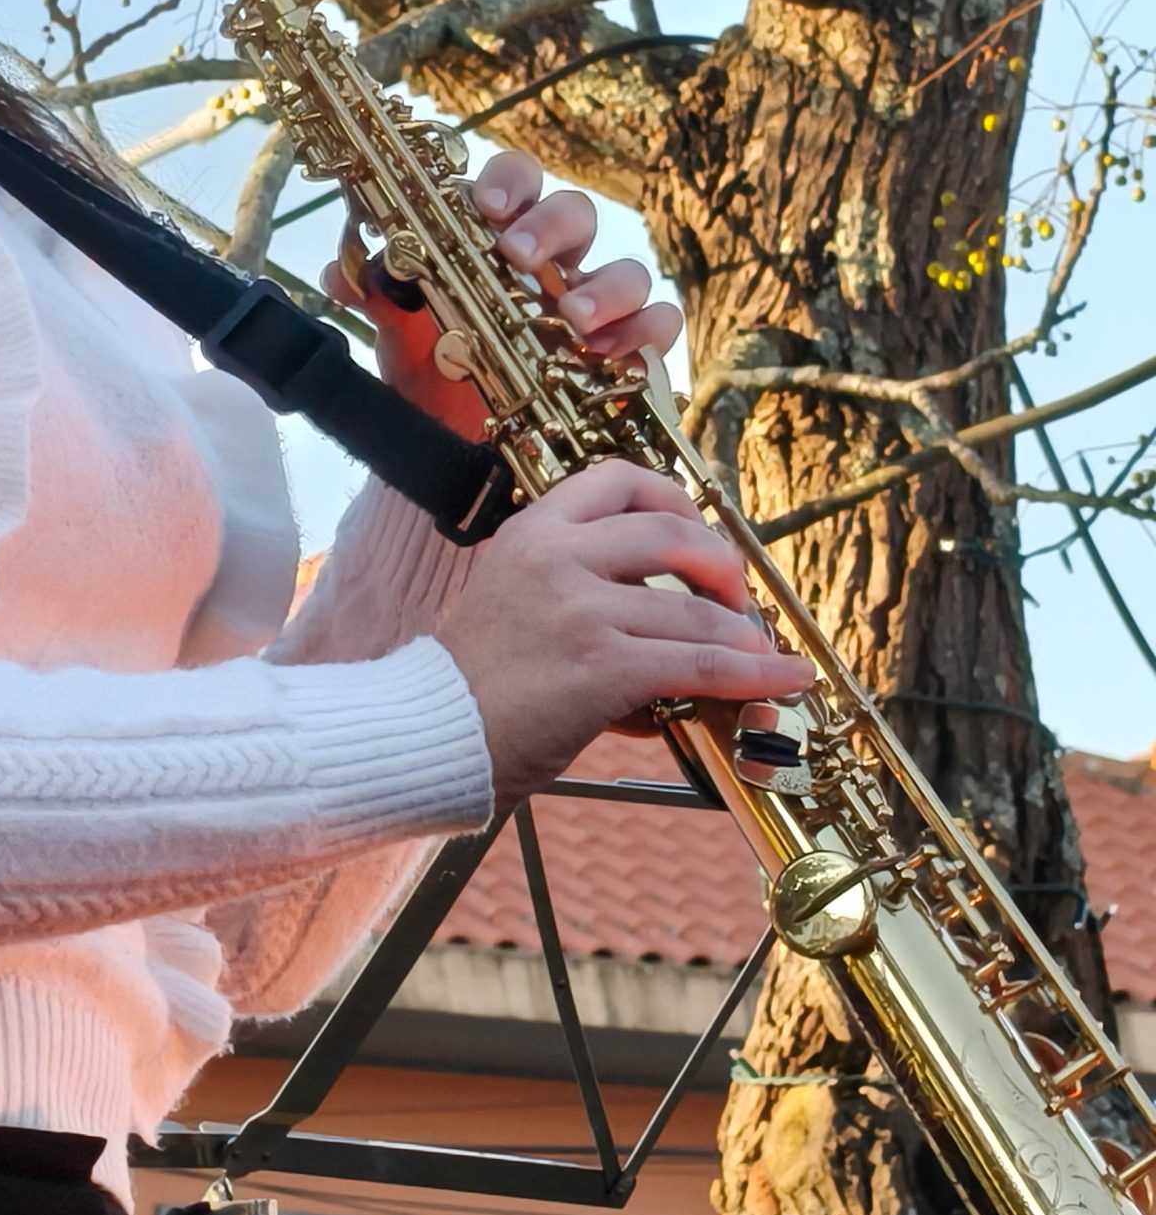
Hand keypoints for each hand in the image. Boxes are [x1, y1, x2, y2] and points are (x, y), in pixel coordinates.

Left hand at [321, 147, 683, 435]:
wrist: (449, 442)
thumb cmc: (431, 365)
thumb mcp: (396, 328)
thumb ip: (373, 291)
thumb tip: (339, 273)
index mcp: (499, 238)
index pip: (517, 182)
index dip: (508, 183)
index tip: (484, 208)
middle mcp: (552, 265)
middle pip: (577, 213)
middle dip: (552, 227)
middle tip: (520, 256)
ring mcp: (591, 308)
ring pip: (627, 269)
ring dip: (606, 287)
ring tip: (574, 320)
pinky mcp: (620, 354)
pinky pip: (658, 328)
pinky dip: (645, 334)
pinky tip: (612, 355)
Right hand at [433, 460, 811, 810]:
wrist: (431, 734)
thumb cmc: (470, 683)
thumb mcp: (511, 601)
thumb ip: (577, 589)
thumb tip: (661, 618)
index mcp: (532, 532)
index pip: (618, 479)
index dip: (674, 501)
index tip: (695, 533)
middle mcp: (557, 557)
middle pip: (672, 534)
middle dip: (722, 566)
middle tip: (734, 599)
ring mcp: (580, 609)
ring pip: (696, 613)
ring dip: (742, 637)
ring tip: (759, 655)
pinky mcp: (602, 666)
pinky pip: (700, 664)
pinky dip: (754, 673)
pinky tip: (782, 679)